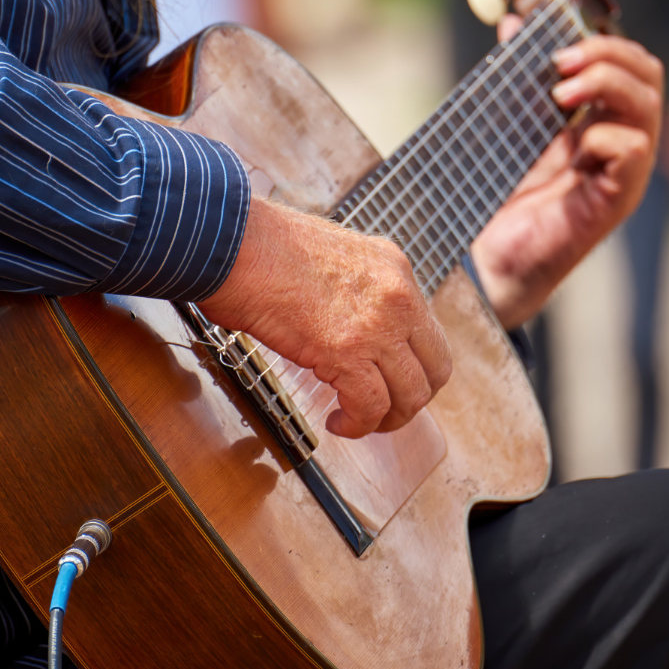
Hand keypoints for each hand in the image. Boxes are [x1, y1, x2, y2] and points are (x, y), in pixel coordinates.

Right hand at [199, 197, 452, 437]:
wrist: (233, 242)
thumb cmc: (263, 248)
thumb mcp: (335, 256)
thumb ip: (359, 289)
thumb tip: (353, 326)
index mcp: (395, 267)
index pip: (429, 333)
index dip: (414, 368)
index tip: (390, 382)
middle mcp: (398, 295)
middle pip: (435, 370)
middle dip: (410, 400)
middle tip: (381, 411)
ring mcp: (377, 324)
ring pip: (410, 395)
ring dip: (384, 419)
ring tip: (355, 419)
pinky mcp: (348, 351)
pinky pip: (371, 406)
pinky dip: (357, 425)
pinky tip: (337, 422)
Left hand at [470, 26, 663, 328]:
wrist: (487, 256)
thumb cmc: (500, 195)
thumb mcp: (509, 122)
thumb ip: (518, 75)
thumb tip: (515, 22)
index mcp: (599, 119)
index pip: (628, 63)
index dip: (600, 41)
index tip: (554, 41)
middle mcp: (620, 142)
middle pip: (648, 75)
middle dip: (608, 54)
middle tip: (560, 63)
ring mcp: (623, 171)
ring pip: (648, 105)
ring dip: (607, 84)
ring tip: (561, 93)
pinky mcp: (616, 199)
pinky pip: (634, 149)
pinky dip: (606, 134)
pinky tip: (577, 144)